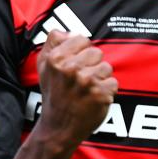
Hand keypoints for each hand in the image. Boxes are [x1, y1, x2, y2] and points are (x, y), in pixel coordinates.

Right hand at [36, 30, 116, 146]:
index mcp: (56, 59)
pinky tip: (94, 99)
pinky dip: (107, 92)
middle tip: (80, 81)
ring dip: (100, 79)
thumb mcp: (44, 67)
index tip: (75, 66)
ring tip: (87, 91)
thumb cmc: (54, 94)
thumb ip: (52, 44)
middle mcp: (71, 69)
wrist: (58, 127)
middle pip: (97, 52)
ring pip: (107, 67)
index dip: (81, 52)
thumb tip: (68, 31)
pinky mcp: (101, 95)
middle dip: (92, 65)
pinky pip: (113, 83)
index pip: (82, 39)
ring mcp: (87, 82)